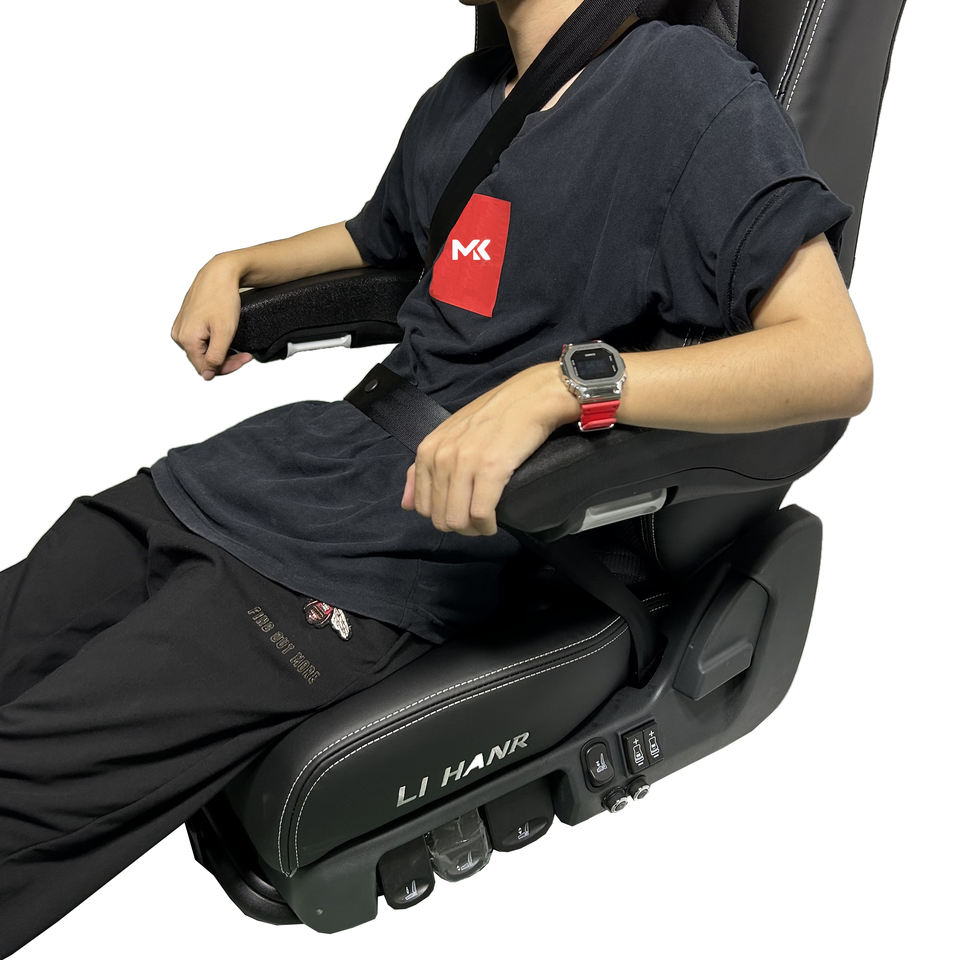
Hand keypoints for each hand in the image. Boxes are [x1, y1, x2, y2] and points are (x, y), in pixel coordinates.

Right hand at [170, 255, 253, 378]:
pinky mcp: (186, 320)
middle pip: (203, 360)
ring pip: (202, 350)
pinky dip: (214, 341)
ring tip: (235, 344)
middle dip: (225, 359)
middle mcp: (179, 334)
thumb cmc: (221, 297)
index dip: (227, 367)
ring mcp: (181, 326)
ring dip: (220, 351)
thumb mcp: (224, 333)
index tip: (243, 358)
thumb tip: (207, 374)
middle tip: (243, 354)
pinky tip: (224, 336)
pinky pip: (200, 339)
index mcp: (186, 338)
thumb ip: (215, 358)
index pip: (205, 368)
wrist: (219, 273)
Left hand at [400, 363, 578, 535]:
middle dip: (459, 527)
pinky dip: (488, 525)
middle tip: (476, 522)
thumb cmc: (493, 416)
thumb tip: (406, 504)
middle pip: (440, 518)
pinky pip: (481, 514)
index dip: (442, 517)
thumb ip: (422, 468)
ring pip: (458, 521)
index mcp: (428, 450)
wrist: (529, 398)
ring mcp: (465, 464)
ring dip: (474, 530)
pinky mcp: (491, 470)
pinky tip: (495, 522)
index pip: (422, 506)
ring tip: (486, 524)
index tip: (461, 513)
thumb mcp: (449, 436)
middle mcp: (441, 457)